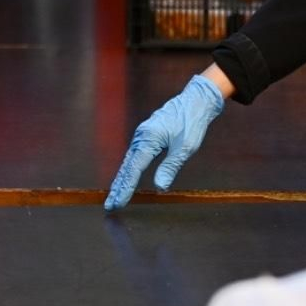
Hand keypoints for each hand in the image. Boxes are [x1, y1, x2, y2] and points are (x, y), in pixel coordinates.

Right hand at [103, 74, 225, 209]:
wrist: (196, 100)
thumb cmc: (191, 122)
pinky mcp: (147, 134)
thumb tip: (160, 187)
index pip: (134, 169)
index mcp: (149, 139)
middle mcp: (141, 136)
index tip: (118, 203)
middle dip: (118, 187)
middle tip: (110, 205)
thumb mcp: (185, 147)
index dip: (126, 188)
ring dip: (121, 179)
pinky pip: (134, 154)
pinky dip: (129, 168)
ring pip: (129, 161)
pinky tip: (126, 176)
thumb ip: (170, 167)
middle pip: (127, 166)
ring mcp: (143, 134)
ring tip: (114, 195)